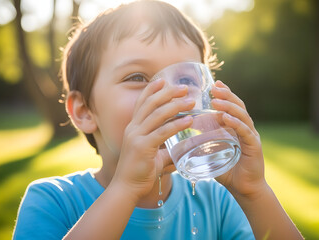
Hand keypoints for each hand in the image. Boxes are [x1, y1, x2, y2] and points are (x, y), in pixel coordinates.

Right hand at [112, 79, 193, 200]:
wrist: (127, 187)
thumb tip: (182, 151)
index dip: (151, 90)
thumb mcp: (153, 156)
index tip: (163, 80)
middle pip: (151, 104)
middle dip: (168, 93)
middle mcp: (133, 128)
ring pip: (157, 115)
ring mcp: (137, 137)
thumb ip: (165, 150)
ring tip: (191, 101)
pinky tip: (189, 120)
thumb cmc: (140, 172)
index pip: (142, 103)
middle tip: (184, 88)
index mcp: (133, 127)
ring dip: (176, 106)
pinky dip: (177, 125)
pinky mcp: (143, 147)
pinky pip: (162, 132)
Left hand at [211, 80, 266, 198]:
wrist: (244, 189)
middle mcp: (246, 128)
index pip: (232, 105)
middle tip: (214, 87)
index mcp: (238, 127)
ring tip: (216, 100)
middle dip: (226, 94)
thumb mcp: (211, 153)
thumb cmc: (227, 171)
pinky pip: (245, 132)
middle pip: (238, 106)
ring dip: (229, 106)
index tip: (213, 83)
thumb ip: (201, 144)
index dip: (225, 93)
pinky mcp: (254, 147)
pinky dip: (235, 123)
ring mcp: (251, 136)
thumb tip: (180, 138)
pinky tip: (225, 117)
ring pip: (242, 116)